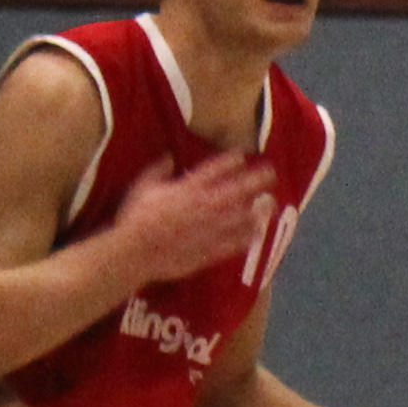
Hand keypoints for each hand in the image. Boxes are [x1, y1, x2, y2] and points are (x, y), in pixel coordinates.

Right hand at [91, 149, 271, 286]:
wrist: (136, 251)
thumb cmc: (136, 217)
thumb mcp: (142, 187)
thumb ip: (158, 171)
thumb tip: (169, 157)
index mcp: (189, 189)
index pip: (215, 170)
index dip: (231, 160)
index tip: (242, 154)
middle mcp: (206, 206)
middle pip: (238, 190)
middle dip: (256, 180)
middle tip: (271, 174)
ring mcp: (211, 229)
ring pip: (242, 217)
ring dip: (258, 210)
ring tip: (270, 206)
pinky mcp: (210, 250)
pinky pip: (234, 243)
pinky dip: (246, 238)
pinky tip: (256, 234)